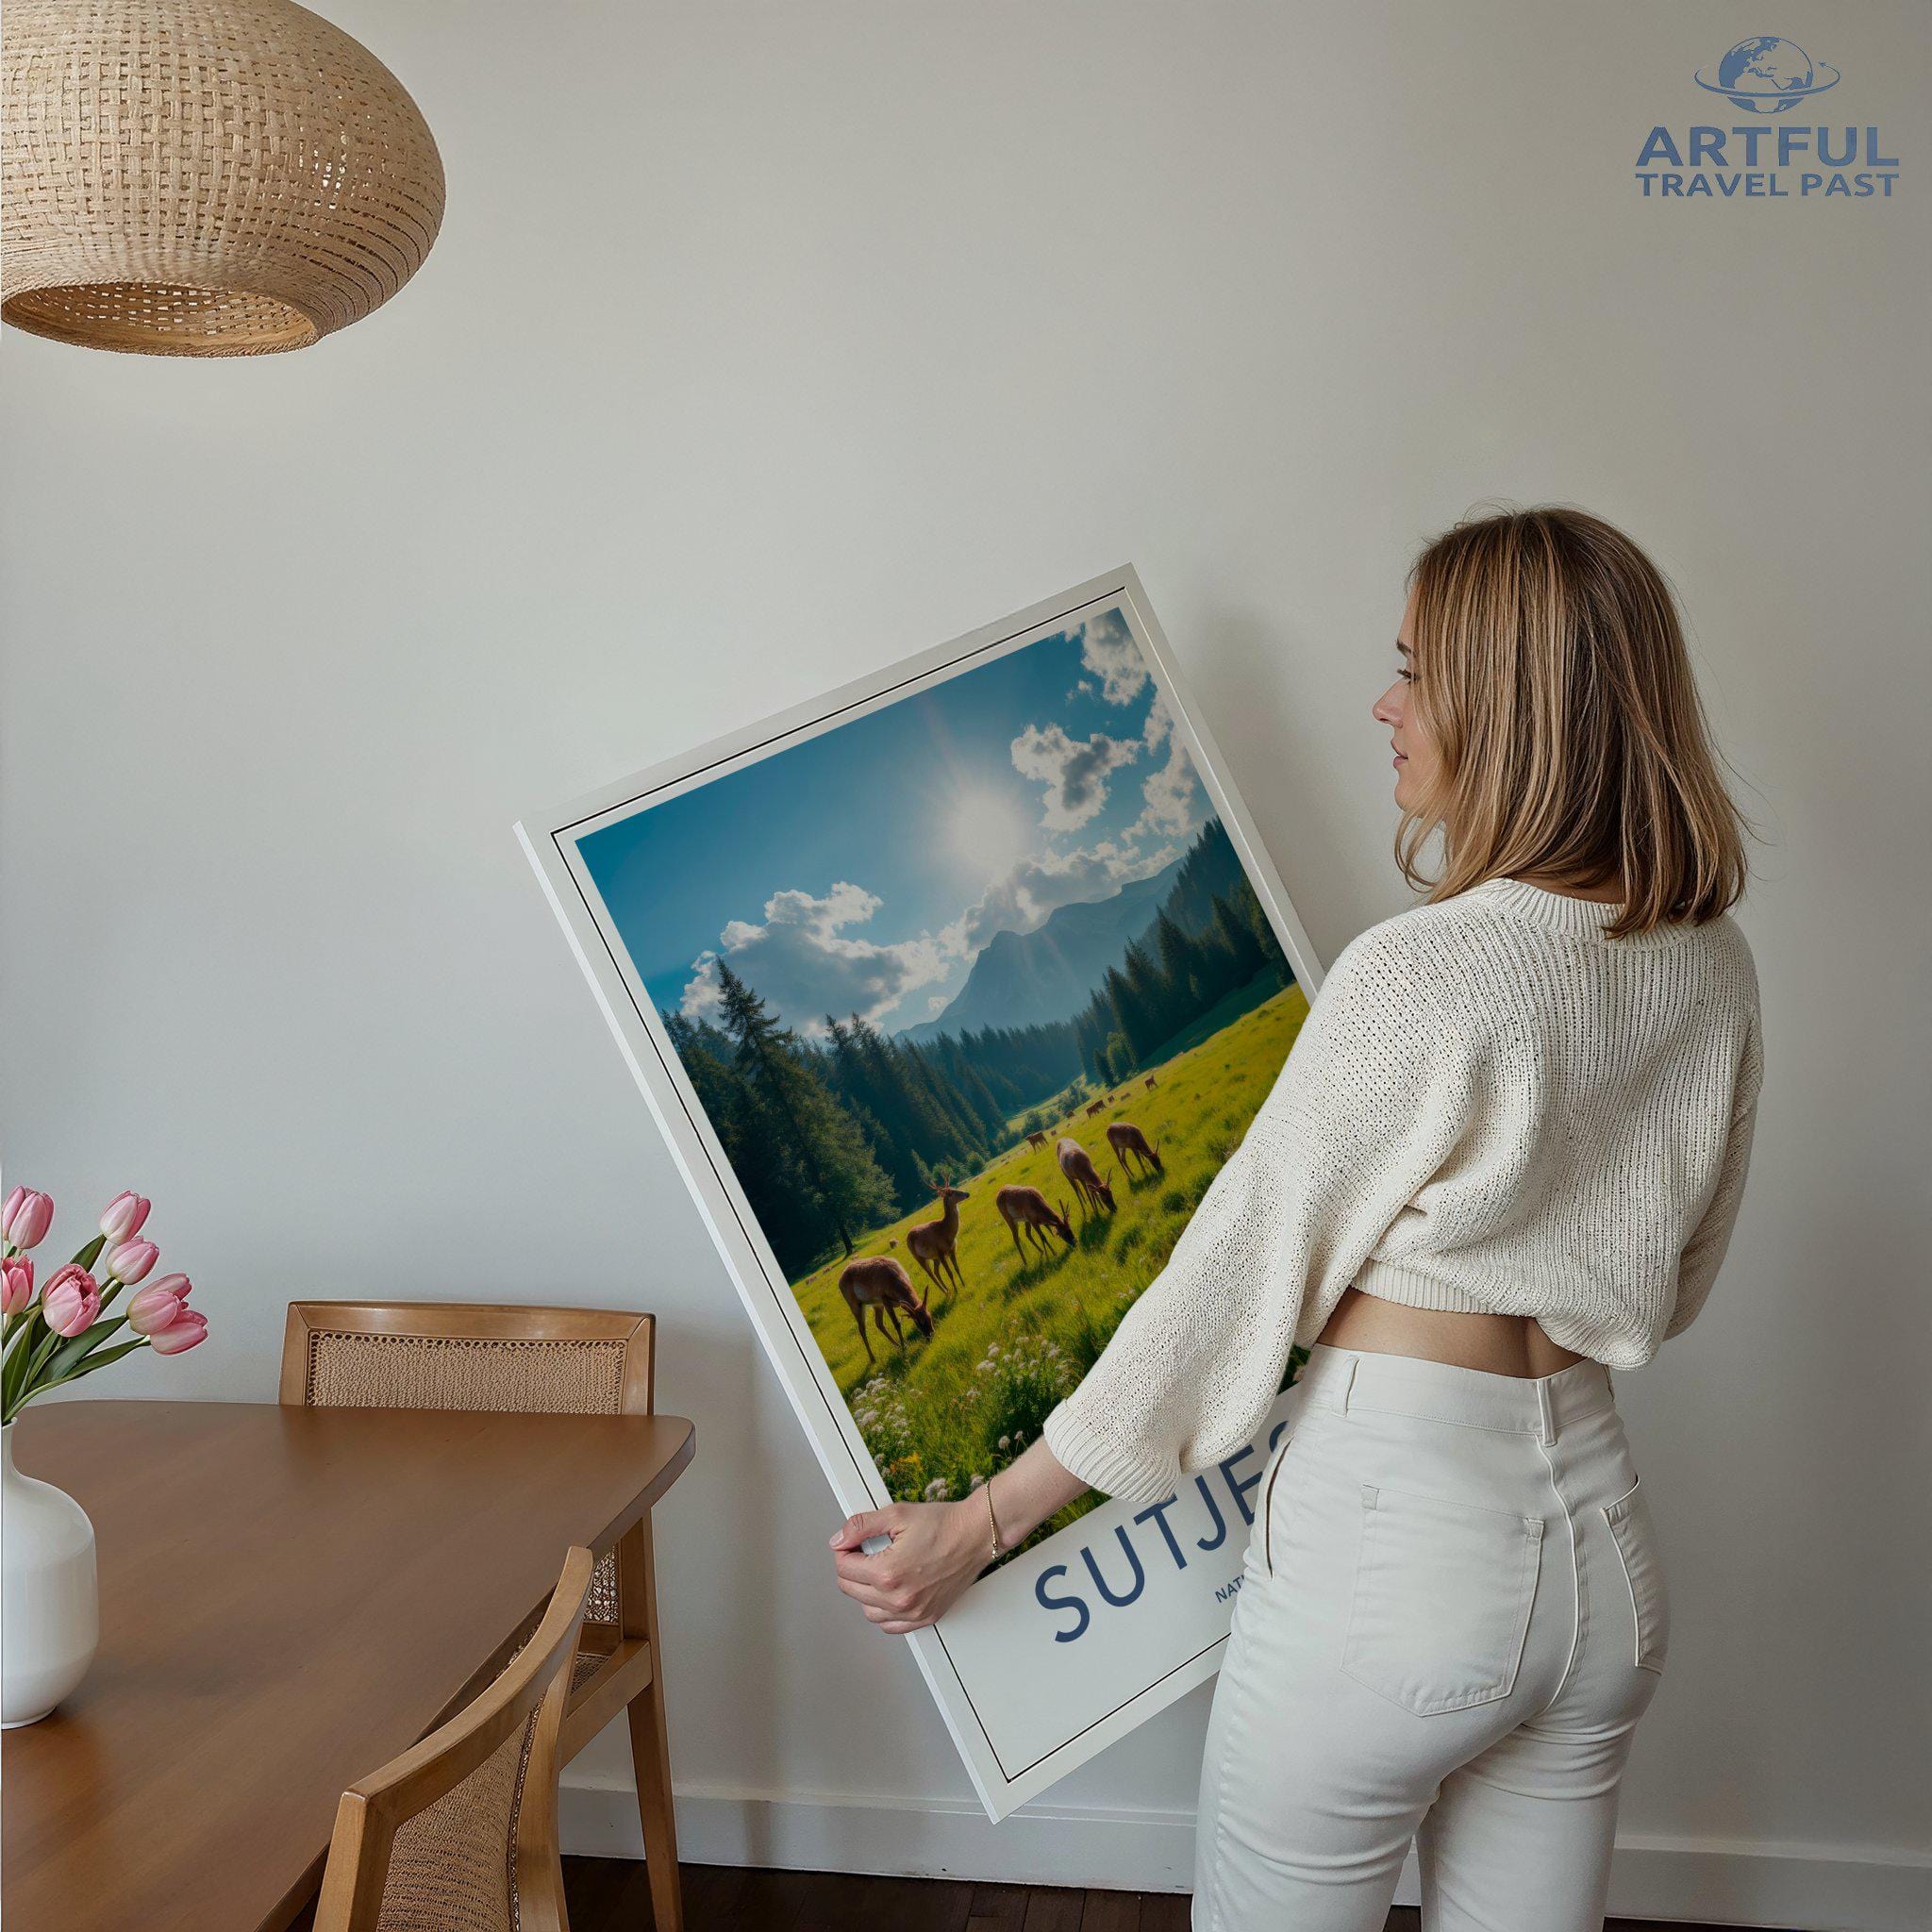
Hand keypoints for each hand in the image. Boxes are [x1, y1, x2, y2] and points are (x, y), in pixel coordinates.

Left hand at [829, 1497, 986, 1633]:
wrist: (975, 1535)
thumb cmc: (944, 1524)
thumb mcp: (897, 1514)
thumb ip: (861, 1526)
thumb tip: (839, 1539)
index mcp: (888, 1573)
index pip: (843, 1569)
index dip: (844, 1550)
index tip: (851, 1543)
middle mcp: (899, 1598)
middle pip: (851, 1590)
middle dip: (851, 1569)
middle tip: (862, 1552)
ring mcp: (914, 1612)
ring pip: (868, 1612)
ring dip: (865, 1592)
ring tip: (876, 1571)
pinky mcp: (926, 1617)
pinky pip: (891, 1626)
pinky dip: (884, 1612)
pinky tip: (889, 1593)